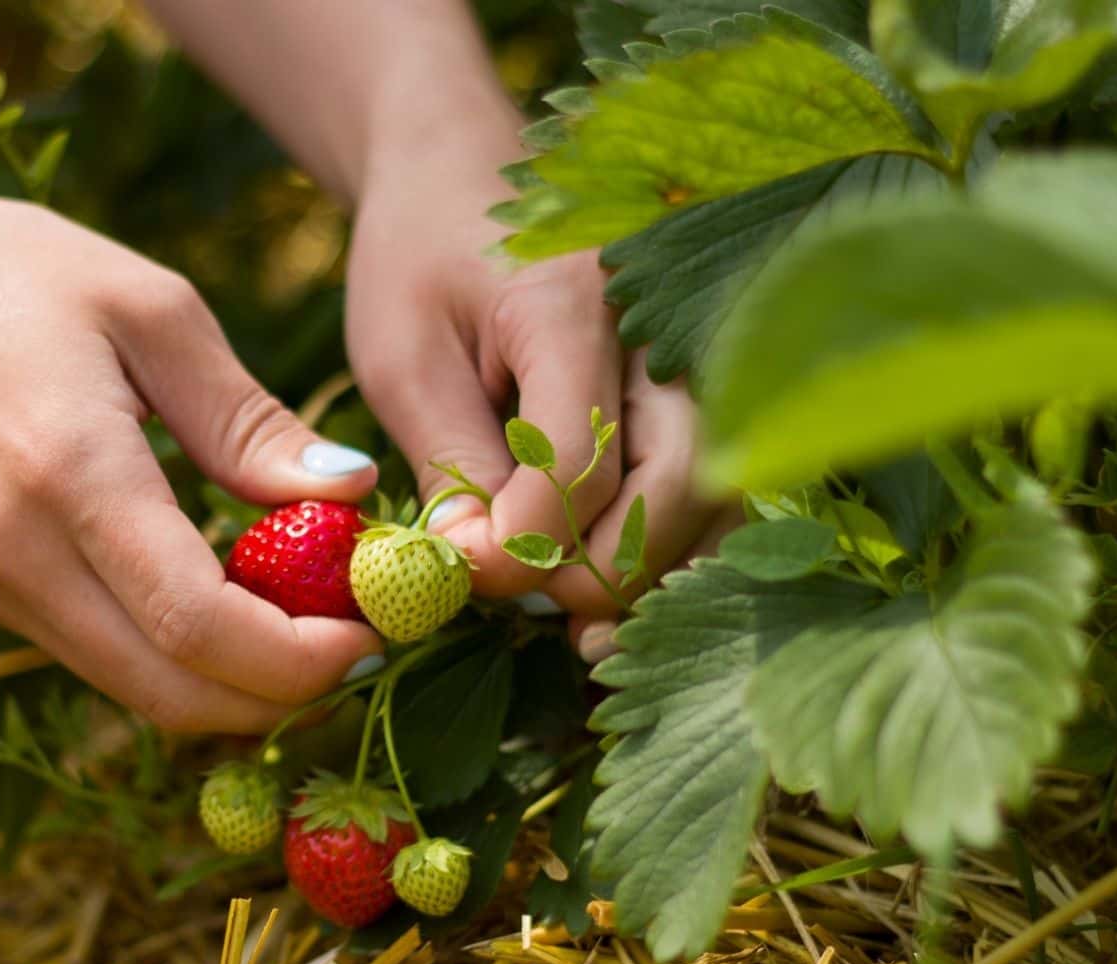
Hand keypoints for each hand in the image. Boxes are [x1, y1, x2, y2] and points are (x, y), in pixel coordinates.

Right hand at [0, 188, 385, 731]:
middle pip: (173, 694)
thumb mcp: (151, 311)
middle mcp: (19, 558)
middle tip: (361, 639)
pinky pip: (104, 658)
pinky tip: (235, 600)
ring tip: (313, 619)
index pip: (198, 626)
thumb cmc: (9, 274)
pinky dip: (181, 657)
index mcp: (70, 478)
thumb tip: (349, 494)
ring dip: (236, 683)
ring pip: (139, 692)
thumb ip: (248, 420)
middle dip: (283, 693)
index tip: (375, 632)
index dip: (300, 658)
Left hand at [345, 118, 726, 659]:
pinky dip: (665, 551)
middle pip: (679, 479)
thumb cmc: (419, 260)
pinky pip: (707, 488)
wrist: (460, 178)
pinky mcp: (696, 390)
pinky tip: (606, 595)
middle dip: (605, 567)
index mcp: (571, 302)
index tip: (464, 573)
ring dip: (648, 573)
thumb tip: (479, 572)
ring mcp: (693, 356)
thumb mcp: (403, 357)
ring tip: (578, 630)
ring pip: (713, 493)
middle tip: (533, 609)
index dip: (527, 538)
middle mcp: (660, 327)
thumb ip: (449, 463)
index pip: (580, 454)